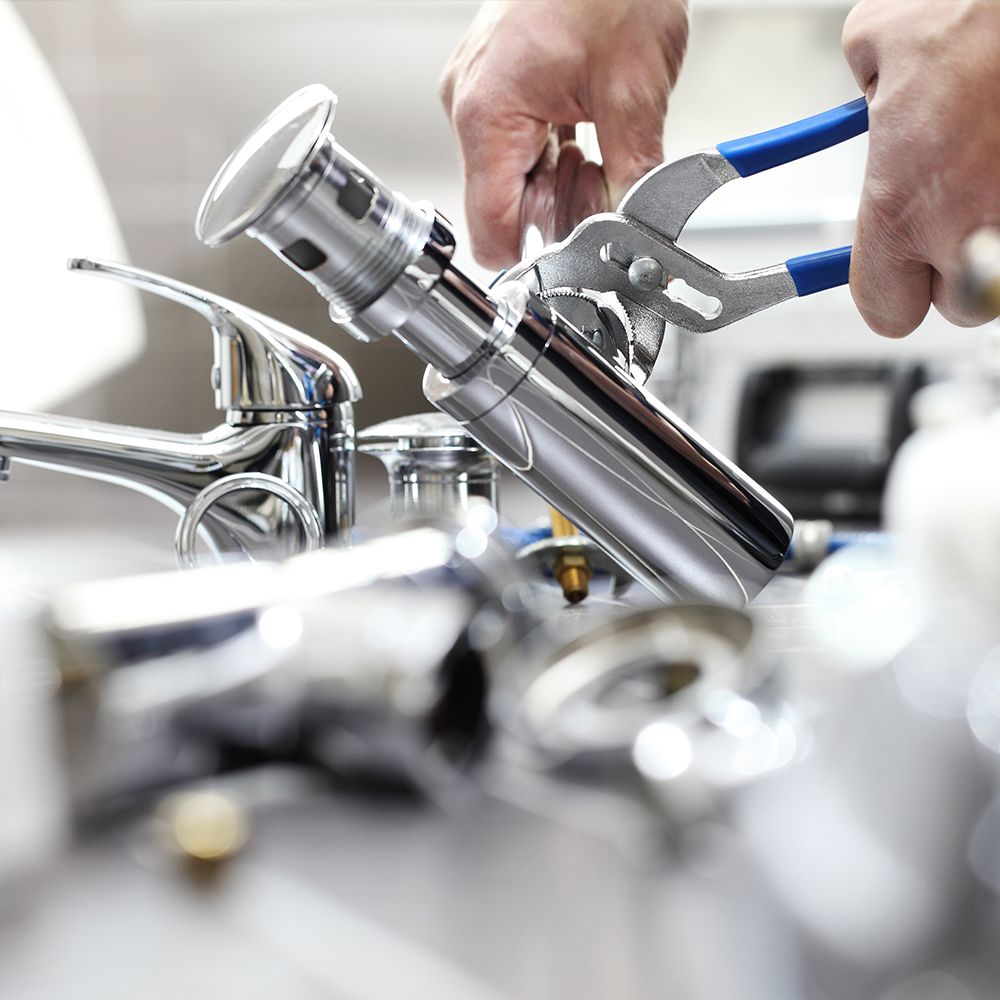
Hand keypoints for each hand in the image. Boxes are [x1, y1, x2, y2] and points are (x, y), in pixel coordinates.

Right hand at [440, 0, 688, 266]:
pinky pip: (520, 146)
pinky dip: (555, 156)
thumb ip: (631, 178)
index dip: (537, 255)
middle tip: (606, 187)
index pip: (491, 231)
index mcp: (487, 113)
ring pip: (514, 180)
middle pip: (505, 208)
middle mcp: (471, 105)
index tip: (577, 255)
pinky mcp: (500, 82)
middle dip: (559, 212)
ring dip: (560, 184)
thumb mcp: (634, 92)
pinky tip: (588, 137)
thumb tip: (633, 234)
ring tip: (601, 152)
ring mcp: (481, 92)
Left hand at [843, 0, 999, 335]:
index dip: (889, 285)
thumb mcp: (880, 39)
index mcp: (901, 205)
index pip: (885, 311)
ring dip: (997, 238)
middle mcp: (969, 229)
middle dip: (954, 265)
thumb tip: (876, 95)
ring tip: (991, 171)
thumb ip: (870, 98)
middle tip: (956, 207)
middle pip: (959, 306)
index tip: (893, 263)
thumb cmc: (966, 3)